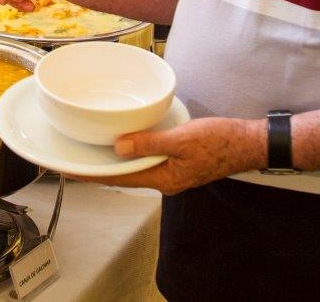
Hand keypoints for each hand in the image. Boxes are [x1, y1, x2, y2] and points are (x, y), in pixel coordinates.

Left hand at [72, 117, 264, 194]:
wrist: (249, 143)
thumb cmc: (221, 141)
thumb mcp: (183, 139)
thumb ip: (150, 143)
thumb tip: (120, 148)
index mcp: (163, 179)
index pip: (119, 178)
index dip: (92, 175)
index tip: (70, 170)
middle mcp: (165, 180)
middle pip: (124, 175)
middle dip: (100, 168)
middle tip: (75, 158)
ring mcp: (172, 173)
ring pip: (136, 168)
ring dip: (116, 160)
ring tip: (92, 151)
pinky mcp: (179, 163)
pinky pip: (149, 160)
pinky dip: (134, 152)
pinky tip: (126, 142)